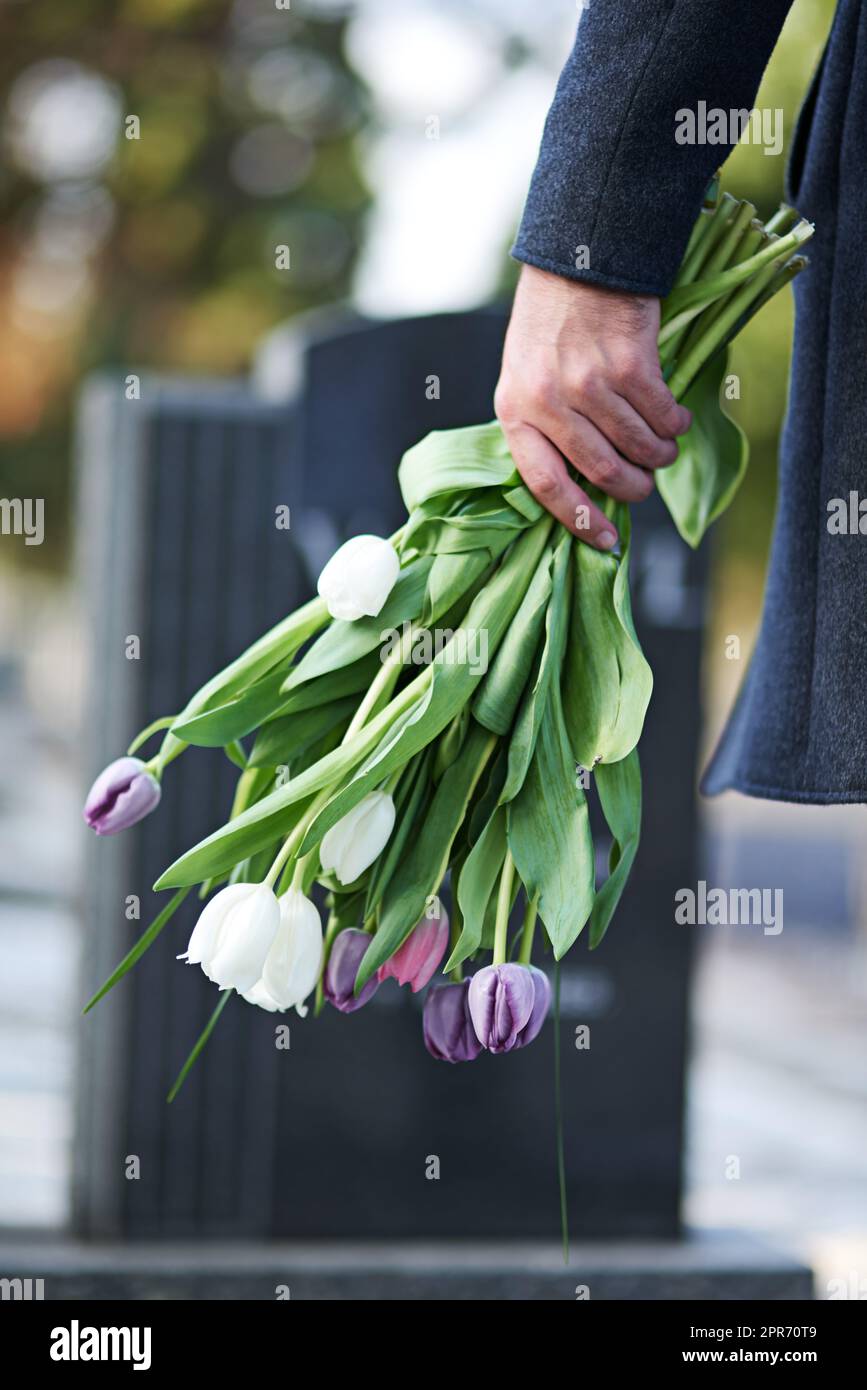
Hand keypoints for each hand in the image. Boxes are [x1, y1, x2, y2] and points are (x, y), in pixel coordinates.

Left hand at [495, 266, 691, 549]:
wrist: (579, 257)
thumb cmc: (551, 324)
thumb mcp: (525, 376)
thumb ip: (543, 425)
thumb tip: (584, 484)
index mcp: (515, 410)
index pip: (544, 483)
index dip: (579, 520)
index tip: (606, 542)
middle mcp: (549, 400)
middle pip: (602, 470)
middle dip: (633, 487)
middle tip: (646, 484)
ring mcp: (589, 383)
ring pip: (638, 445)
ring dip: (659, 454)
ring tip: (663, 448)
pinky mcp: (630, 365)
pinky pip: (663, 415)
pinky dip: (675, 423)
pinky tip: (675, 418)